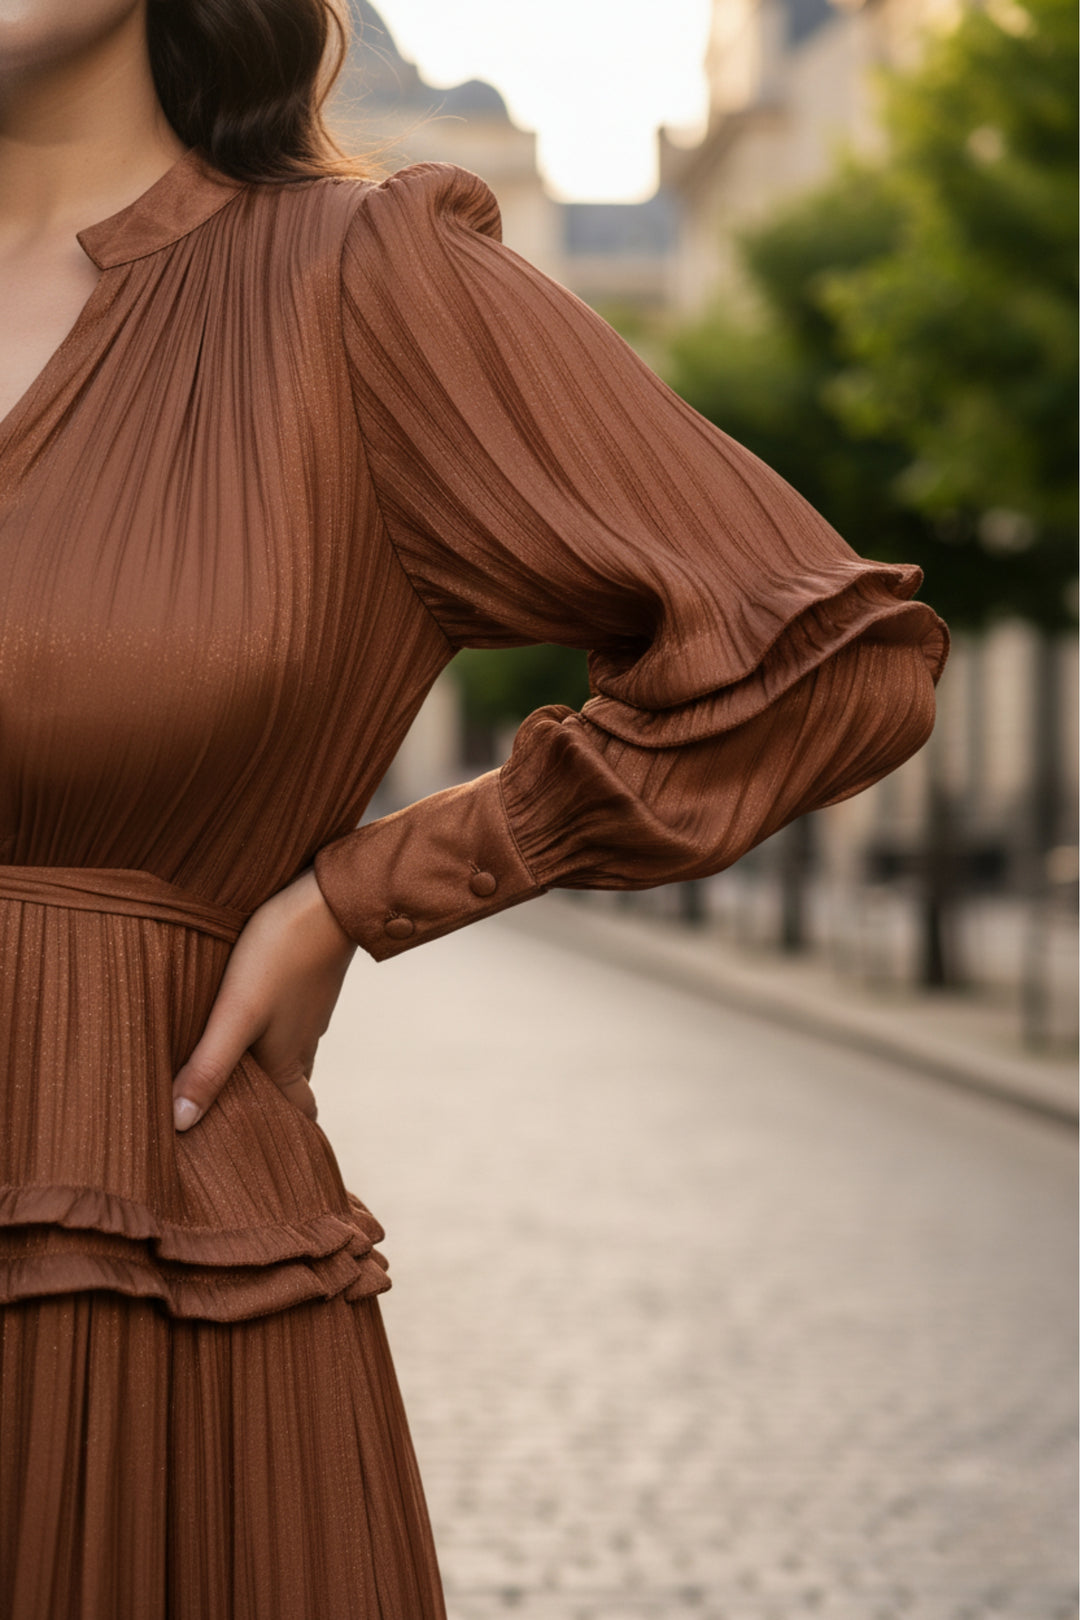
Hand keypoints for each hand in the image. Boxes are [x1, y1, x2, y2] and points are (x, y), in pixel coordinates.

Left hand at [172, 868, 356, 1130]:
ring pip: (288, 1052)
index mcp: (289, 1061)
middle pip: (291, 1087)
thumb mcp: (236, 1014)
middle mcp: (303, 1042)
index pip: (299, 1116)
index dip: (285, 1135)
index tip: (260, 1151)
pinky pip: (288, 1020)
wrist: (327, 899)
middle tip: (229, 1116)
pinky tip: (243, 1016)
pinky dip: (268, 1031)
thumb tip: (180, 1124)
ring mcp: (308, 1012)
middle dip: (267, 1105)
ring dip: (263, 1066)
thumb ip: (209, 1067)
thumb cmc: (280, 956)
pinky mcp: (305, 983)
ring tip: (224, 1068)